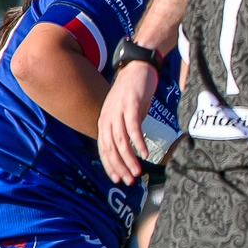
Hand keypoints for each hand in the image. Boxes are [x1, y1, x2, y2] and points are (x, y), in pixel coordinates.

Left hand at [98, 62, 160, 184]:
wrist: (138, 67)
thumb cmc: (133, 91)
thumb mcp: (126, 112)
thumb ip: (125, 128)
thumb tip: (133, 146)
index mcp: (104, 121)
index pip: (104, 149)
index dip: (110, 166)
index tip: (119, 179)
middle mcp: (107, 118)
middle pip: (110, 148)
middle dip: (119, 167)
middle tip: (129, 180)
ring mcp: (118, 111)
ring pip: (120, 141)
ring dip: (129, 159)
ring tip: (137, 172)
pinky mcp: (131, 105)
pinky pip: (133, 128)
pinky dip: (138, 143)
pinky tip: (144, 154)